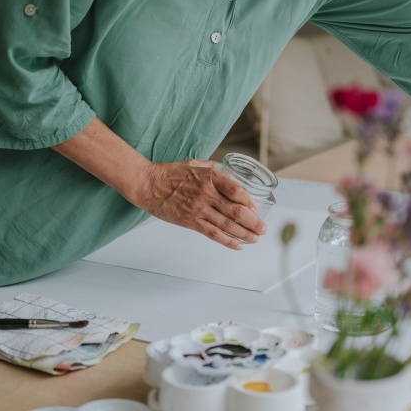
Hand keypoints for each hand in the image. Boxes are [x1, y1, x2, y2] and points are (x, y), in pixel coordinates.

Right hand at [132, 160, 267, 249]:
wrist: (147, 184)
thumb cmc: (169, 173)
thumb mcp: (195, 164)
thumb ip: (213, 170)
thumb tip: (230, 177)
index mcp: (210, 177)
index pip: (237, 191)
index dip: (250, 202)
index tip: (256, 209)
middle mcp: (207, 194)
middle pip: (237, 211)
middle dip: (254, 222)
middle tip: (263, 228)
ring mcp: (199, 209)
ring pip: (228, 225)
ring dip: (245, 234)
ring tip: (256, 239)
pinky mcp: (190, 221)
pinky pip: (213, 234)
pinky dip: (228, 241)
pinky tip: (238, 245)